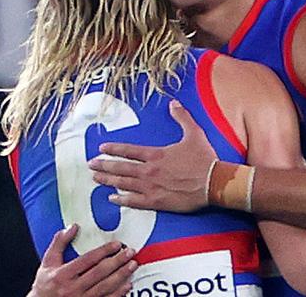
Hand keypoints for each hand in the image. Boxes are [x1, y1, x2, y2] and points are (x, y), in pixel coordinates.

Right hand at [28, 224, 136, 296]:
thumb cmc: (44, 285)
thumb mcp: (47, 262)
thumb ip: (59, 243)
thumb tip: (73, 227)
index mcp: (63, 274)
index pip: (87, 260)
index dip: (104, 251)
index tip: (117, 245)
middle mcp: (72, 288)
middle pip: (99, 273)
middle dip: (117, 262)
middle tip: (129, 253)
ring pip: (105, 288)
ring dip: (121, 276)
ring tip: (132, 266)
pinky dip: (118, 294)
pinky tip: (127, 285)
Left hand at [88, 100, 216, 211]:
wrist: (214, 182)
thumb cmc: (204, 159)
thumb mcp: (194, 133)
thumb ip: (182, 117)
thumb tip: (174, 103)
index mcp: (156, 154)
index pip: (129, 151)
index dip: (113, 149)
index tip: (101, 148)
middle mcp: (149, 170)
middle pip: (121, 168)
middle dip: (104, 166)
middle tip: (91, 165)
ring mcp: (151, 187)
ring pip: (124, 184)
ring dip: (108, 181)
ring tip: (95, 179)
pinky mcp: (157, 202)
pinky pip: (134, 201)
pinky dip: (121, 200)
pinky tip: (112, 199)